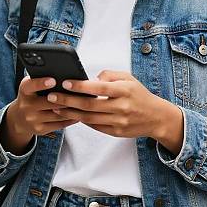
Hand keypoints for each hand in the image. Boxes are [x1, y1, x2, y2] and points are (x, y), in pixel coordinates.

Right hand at [6, 76, 77, 138]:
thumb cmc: (31, 96)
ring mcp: (33, 119)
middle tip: (79, 92)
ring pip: (57, 113)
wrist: (19, 119)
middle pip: (49, 101)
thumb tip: (63, 77)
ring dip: (71, 108)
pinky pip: (59, 124)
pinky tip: (79, 113)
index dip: (42, 83)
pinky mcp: (40, 130)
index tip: (53, 80)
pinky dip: (70, 119)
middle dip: (64, 97)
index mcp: (25, 91)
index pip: (31, 85)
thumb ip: (41, 81)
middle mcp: (26, 106)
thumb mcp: (31, 87)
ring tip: (83, 102)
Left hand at [45, 70, 171, 139]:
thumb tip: (91, 79)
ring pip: (89, 118)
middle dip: (68, 100)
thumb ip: (109, 75)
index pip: (98, 88)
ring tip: (56, 107)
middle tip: (52, 97)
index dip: (80, 86)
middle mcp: (121, 107)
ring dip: (70, 113)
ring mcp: (118, 121)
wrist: (155, 116)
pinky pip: (95, 126)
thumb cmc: (139, 94)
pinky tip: (71, 115)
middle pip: (89, 105)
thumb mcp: (128, 77)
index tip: (65, 83)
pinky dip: (82, 120)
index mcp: (124, 90)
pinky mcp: (116, 132)